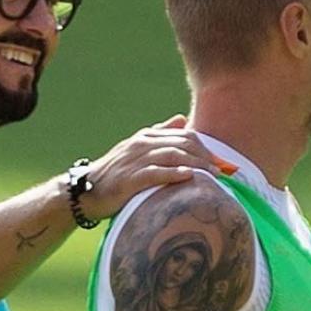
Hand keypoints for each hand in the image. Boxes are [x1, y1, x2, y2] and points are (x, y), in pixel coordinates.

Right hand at [79, 114, 227, 219]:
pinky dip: (174, 174)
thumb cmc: (116, 173)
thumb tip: (181, 120)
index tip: (223, 162)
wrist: (85, 191)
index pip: (184, 135)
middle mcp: (142, 145)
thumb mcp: (137, 149)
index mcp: (146, 137)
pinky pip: (155, 173)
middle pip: (182, 144)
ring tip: (214, 175)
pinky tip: (189, 177)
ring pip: (173, 156)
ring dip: (197, 165)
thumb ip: (159, 134)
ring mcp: (135, 160)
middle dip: (206, 157)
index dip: (206, 148)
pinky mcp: (129, 179)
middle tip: (224, 171)